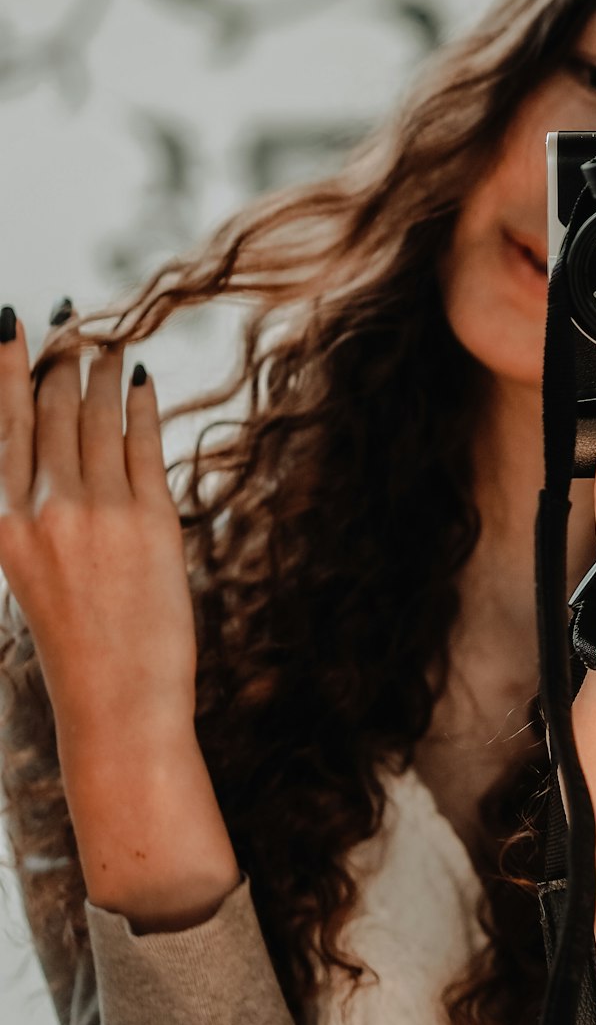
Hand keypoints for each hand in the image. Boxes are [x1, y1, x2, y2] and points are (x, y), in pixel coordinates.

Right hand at [0, 313, 197, 751]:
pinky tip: (141, 381)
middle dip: (63, 360)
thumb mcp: (33, 572)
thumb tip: (63, 449)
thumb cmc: (76, 645)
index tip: (11, 320)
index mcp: (4, 526)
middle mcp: (45, 510)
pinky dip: (142, 406)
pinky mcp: (152, 520)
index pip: (2, 424)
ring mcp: (99, 511)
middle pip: (52, 410)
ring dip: (103, 375)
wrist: (118, 704)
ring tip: (110, 345)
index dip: (8, 365)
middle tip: (73, 322)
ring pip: (97, 419)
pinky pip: (144, 443)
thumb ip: (39, 511)